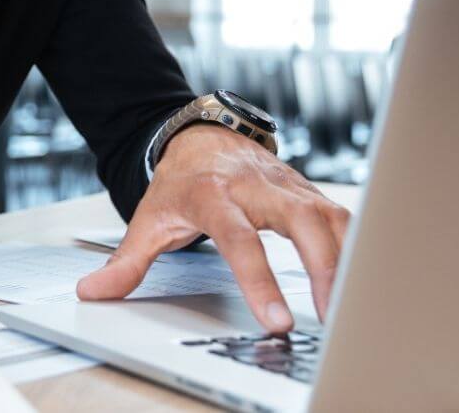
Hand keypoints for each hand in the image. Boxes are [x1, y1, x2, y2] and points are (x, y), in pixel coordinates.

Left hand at [76, 123, 351, 334]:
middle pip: (301, 221)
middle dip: (322, 268)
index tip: (277, 321)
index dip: (259, 280)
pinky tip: (366, 278)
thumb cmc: (179, 182)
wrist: (202, 137)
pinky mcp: (310, 193)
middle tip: (330, 315)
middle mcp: (257, 187)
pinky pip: (344, 216)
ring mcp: (289, 186)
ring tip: (353, 307)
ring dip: (348, 261)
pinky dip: (360, 246)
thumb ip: (125, 262)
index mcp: (215, 195)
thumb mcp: (148, 219)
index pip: (240, 240)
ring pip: (331, 216)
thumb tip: (92, 293)